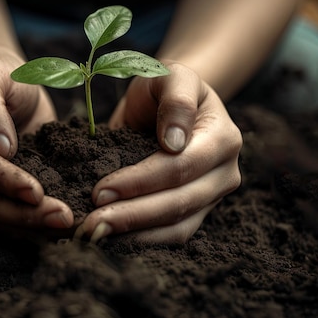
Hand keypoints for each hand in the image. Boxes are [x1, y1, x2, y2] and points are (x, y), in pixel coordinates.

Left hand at [76, 63, 241, 243]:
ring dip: (135, 236)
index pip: (179, 167)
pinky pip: (172, 236)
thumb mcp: (171, 75)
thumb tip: (175, 141)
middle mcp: (226, 173)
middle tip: (92, 222)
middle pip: (179, 203)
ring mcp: (213, 197)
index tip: (100, 190)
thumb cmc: (165, 88)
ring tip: (96, 236)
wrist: (169, 105)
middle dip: (132, 215)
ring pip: (177, 228)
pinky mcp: (197, 213)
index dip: (140, 181)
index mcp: (223, 138)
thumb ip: (176, 98)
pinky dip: (141, 242)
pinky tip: (110, 241)